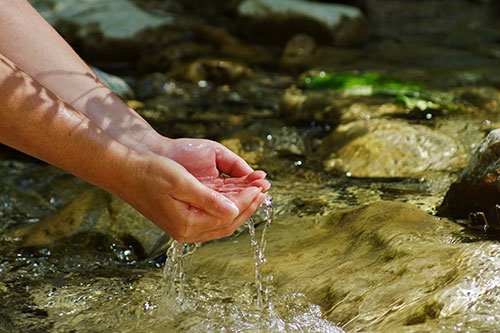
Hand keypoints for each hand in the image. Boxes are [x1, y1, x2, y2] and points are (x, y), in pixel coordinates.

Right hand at [123, 153, 267, 242]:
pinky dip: (226, 210)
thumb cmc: (152, 173)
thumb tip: (234, 211)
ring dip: (239, 209)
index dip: (246, 201)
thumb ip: (209, 200)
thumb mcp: (182, 184)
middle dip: (247, 208)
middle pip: (227, 224)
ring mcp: (183, 229)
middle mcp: (186, 232)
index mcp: (187, 225)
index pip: (227, 216)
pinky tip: (234, 199)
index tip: (259, 187)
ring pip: (221, 224)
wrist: (126, 174)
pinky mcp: (182, 221)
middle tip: (264, 192)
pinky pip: (211, 220)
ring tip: (255, 195)